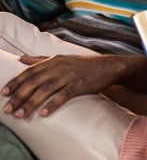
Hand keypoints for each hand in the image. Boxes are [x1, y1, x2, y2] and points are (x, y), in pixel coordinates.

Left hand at [2, 54, 126, 117]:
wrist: (108, 66)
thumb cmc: (84, 64)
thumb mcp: (62, 58)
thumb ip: (41, 59)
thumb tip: (21, 59)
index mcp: (53, 60)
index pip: (29, 72)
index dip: (15, 82)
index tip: (4, 93)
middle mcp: (59, 67)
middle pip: (34, 82)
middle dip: (19, 96)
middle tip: (8, 110)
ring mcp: (69, 76)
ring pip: (45, 90)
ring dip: (31, 103)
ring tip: (21, 114)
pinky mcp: (79, 85)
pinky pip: (63, 96)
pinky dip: (52, 105)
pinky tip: (43, 113)